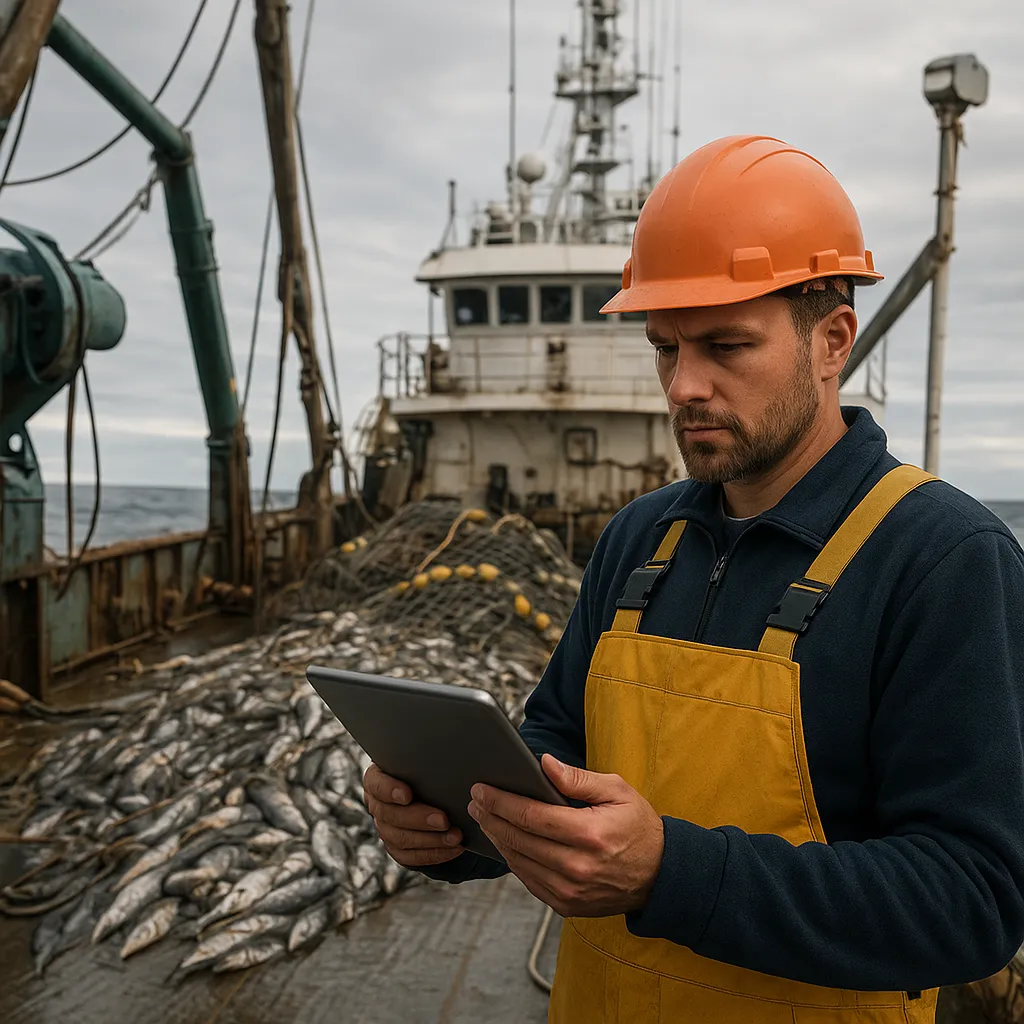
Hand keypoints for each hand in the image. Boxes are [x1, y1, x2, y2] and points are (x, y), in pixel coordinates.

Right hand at [363, 763, 464, 867]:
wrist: (429, 791)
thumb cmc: (426, 769)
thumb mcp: (423, 760)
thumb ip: (427, 757)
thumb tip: (450, 750)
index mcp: (377, 779)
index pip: (376, 785)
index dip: (390, 790)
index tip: (408, 794)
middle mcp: (377, 805)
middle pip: (390, 815)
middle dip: (419, 819)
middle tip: (444, 820)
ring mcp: (385, 828)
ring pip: (401, 839)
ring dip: (431, 840)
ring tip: (455, 837)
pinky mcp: (396, 848)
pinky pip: (410, 857)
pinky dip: (434, 854)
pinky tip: (453, 849)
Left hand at [468, 754, 663, 917]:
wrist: (661, 876)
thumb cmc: (639, 827)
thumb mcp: (617, 791)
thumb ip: (579, 779)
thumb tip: (544, 764)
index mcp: (588, 834)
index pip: (530, 816)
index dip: (501, 801)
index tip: (482, 789)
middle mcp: (576, 867)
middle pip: (518, 839)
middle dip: (491, 817)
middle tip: (475, 801)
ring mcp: (570, 891)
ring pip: (518, 862)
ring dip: (497, 838)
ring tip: (485, 819)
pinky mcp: (566, 905)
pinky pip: (528, 881)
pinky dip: (513, 860)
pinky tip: (506, 843)